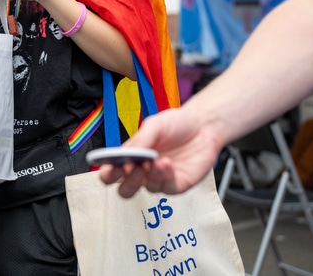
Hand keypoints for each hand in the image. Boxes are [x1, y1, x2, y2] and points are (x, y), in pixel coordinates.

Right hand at [98, 107, 222, 197]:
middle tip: (131, 169)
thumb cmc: (176, 124)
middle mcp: (143, 171)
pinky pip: (166, 189)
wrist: (204, 126)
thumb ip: (140, 140)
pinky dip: (165, 177)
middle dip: (127, 182)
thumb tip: (125, 154)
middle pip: (125, 189)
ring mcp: (160, 179)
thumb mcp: (154, 125)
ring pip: (146, 189)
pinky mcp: (177, 185)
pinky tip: (167, 164)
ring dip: (149, 176)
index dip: (108, 173)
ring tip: (155, 161)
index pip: (112, 171)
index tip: (111, 166)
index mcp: (131, 156)